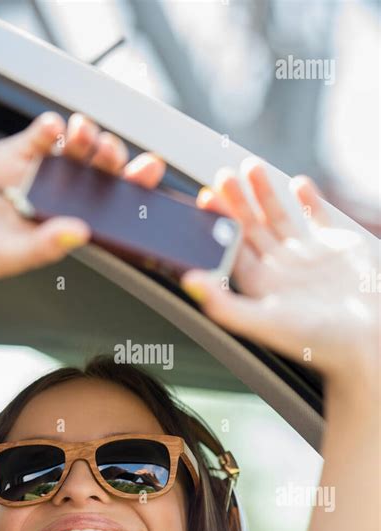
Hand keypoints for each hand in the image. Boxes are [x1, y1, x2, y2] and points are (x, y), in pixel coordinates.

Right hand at [0, 111, 164, 292]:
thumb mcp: (8, 255)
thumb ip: (43, 245)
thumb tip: (80, 234)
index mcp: (67, 227)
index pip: (110, 208)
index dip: (133, 190)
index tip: (149, 171)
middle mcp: (60, 200)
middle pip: (98, 174)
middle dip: (111, 159)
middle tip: (109, 150)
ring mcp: (39, 175)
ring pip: (74, 150)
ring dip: (85, 138)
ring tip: (84, 133)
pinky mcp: (14, 154)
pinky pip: (38, 136)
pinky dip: (49, 128)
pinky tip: (53, 127)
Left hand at [181, 159, 378, 383]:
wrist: (368, 343)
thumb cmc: (316, 341)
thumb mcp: (263, 321)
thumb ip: (224, 303)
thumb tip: (188, 282)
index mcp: (260, 286)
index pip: (231, 248)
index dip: (217, 223)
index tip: (204, 196)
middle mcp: (280, 270)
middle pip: (251, 229)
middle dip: (237, 201)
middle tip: (223, 174)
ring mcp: (308, 258)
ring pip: (280, 218)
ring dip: (265, 193)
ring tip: (251, 166)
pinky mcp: (337, 249)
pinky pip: (317, 218)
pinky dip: (308, 200)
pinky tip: (298, 182)